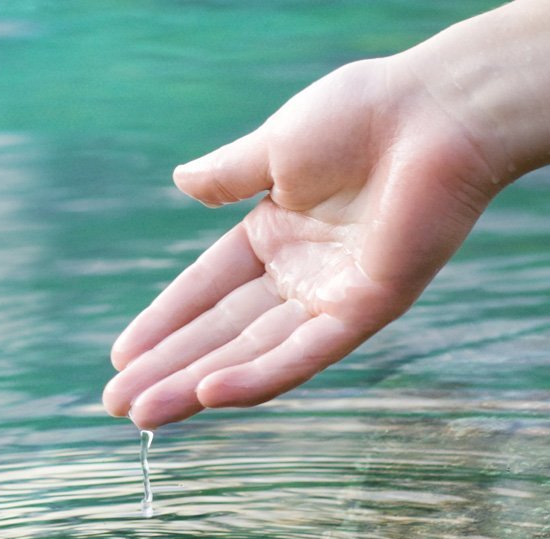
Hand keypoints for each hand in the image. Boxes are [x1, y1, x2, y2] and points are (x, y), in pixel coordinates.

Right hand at [104, 56, 507, 428]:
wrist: (432, 115)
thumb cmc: (362, 116)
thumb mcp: (273, 147)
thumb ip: (228, 175)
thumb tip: (180, 182)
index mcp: (277, 231)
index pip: (207, 288)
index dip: (164, 321)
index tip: (122, 355)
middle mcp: (302, 272)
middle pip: (222, 331)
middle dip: (169, 367)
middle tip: (117, 404)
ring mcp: (332, 296)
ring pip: (253, 352)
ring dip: (198, 383)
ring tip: (144, 413)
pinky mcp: (366, 310)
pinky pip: (304, 353)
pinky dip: (258, 376)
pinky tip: (210, 394)